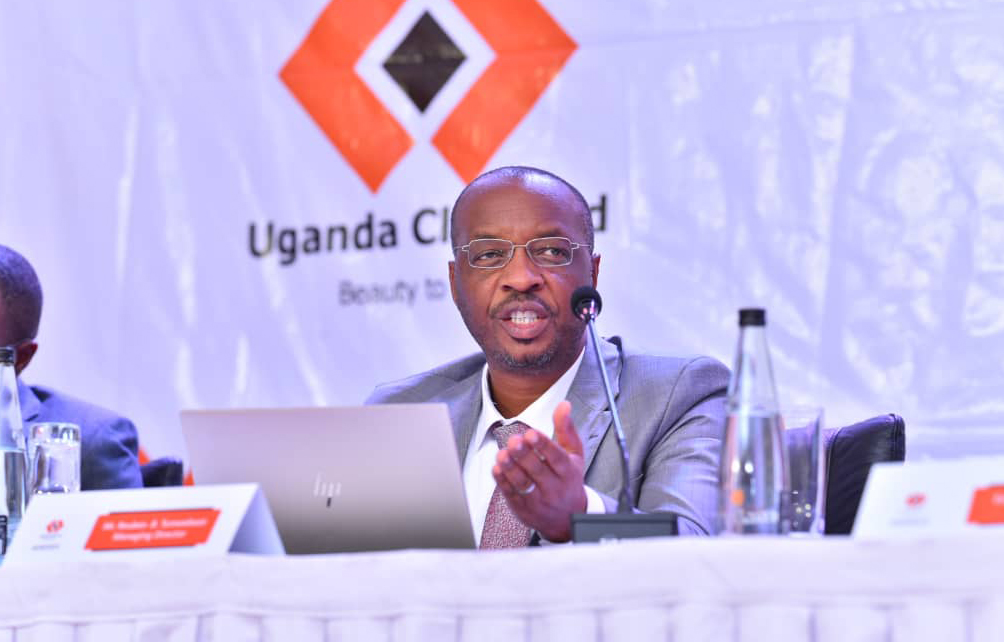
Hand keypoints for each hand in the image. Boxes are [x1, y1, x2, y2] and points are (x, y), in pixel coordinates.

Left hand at [491, 400, 586, 541]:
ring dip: (511, 468)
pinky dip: (503, 482)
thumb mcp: (574, 454)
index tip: (531, 433)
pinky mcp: (524, 509)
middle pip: (537, 470)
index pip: (556, 457)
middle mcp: (554, 487)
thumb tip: (564, 405)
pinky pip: (512, 495)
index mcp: (568, 471)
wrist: (567, 518)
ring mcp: (539, 500)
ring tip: (502, 454)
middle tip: (514, 440)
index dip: (543, 445)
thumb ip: (566, 429)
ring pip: (523, 483)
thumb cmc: (568, 480)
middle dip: (524, 454)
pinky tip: (497, 468)